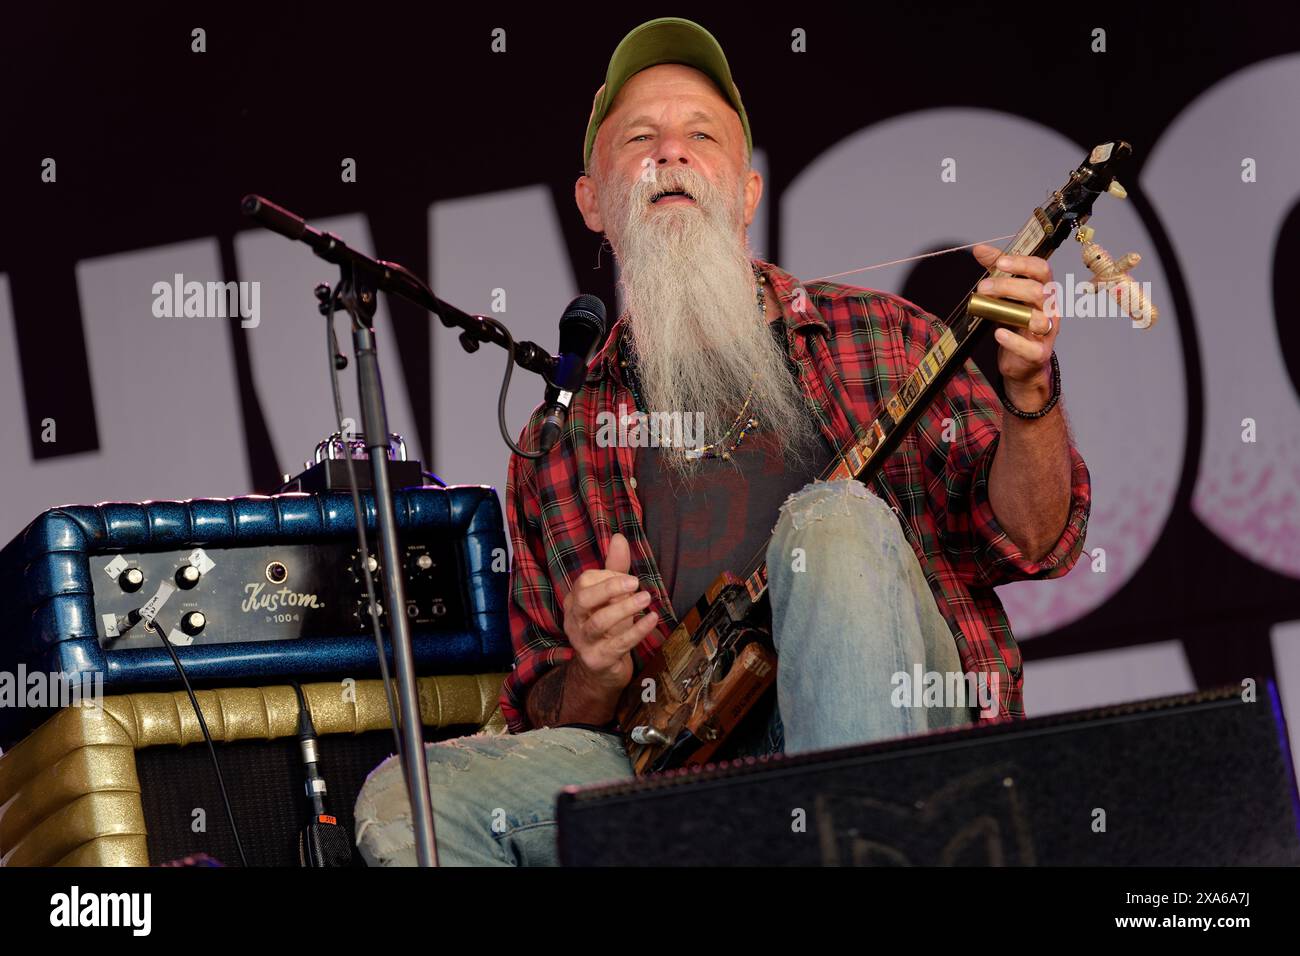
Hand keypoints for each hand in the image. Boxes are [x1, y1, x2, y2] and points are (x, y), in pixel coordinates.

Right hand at [561, 533, 658, 692]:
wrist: (602, 672)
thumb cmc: (609, 628)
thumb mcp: (611, 597)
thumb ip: (614, 569)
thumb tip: (619, 537)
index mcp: (575, 602)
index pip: (585, 581)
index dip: (608, 577)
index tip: (629, 580)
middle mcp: (574, 620)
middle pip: (585, 599)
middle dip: (610, 588)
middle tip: (635, 582)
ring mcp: (583, 641)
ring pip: (599, 622)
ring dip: (625, 609)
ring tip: (646, 599)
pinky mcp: (597, 660)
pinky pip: (617, 644)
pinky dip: (637, 631)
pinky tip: (652, 619)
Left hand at [972, 244, 1057, 407]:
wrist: (1023, 361)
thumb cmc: (1017, 323)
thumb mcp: (1007, 294)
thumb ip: (997, 271)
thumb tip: (980, 249)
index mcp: (1044, 291)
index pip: (1042, 270)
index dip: (1023, 264)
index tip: (1000, 262)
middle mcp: (1050, 309)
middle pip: (1038, 292)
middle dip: (1009, 287)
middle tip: (982, 287)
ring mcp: (1047, 333)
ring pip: (1039, 319)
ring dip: (1011, 311)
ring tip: (988, 307)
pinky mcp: (1038, 354)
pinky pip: (1030, 348)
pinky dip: (1013, 341)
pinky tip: (998, 334)